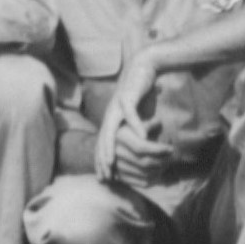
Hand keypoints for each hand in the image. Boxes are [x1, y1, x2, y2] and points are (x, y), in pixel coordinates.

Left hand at [93, 59, 163, 189]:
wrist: (143, 66)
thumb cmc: (140, 92)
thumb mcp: (134, 114)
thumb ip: (133, 129)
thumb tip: (138, 145)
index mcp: (111, 119)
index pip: (102, 143)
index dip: (101, 160)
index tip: (103, 177)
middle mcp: (110, 113)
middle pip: (102, 140)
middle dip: (101, 159)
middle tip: (103, 176)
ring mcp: (117, 105)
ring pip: (110, 129)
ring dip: (110, 147)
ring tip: (111, 162)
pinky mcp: (128, 96)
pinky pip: (131, 114)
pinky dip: (136, 126)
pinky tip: (142, 139)